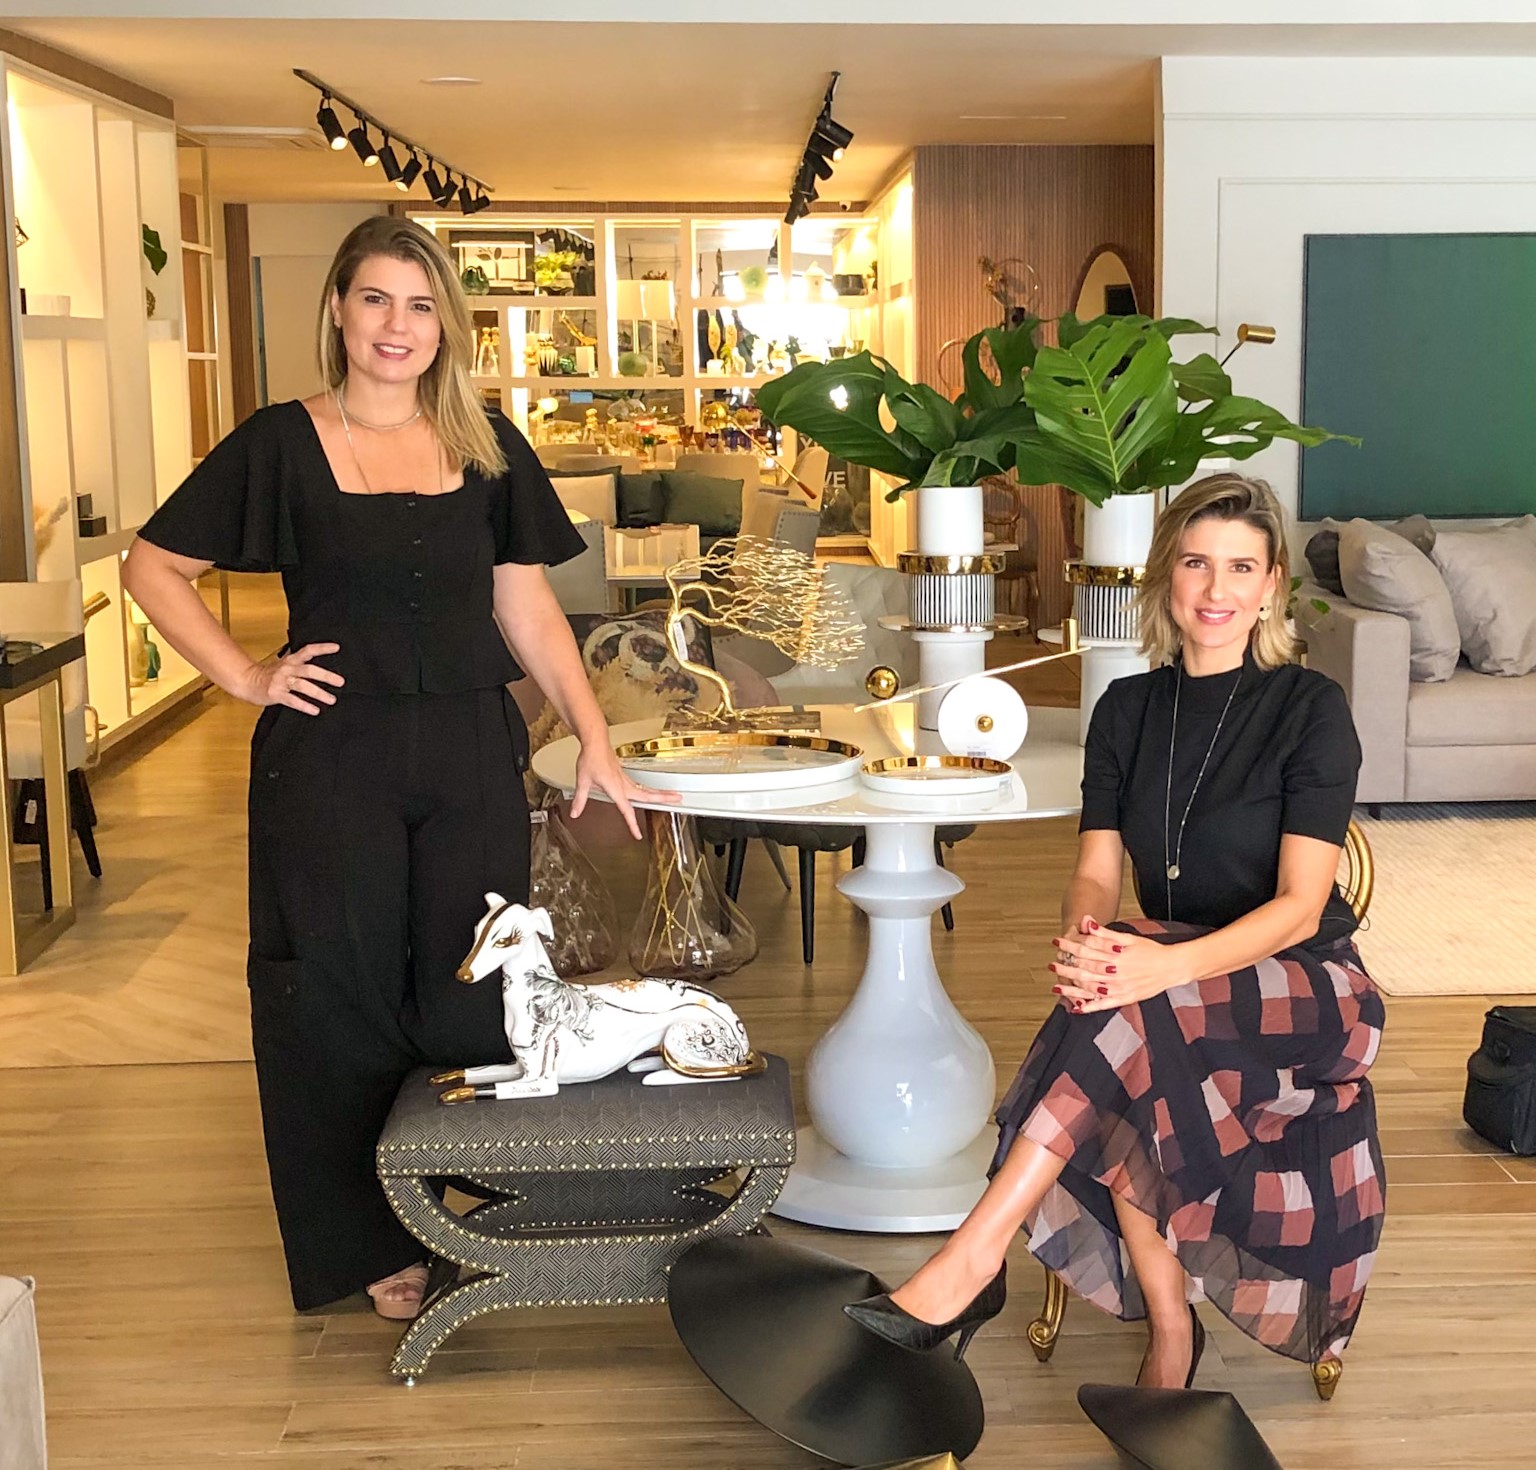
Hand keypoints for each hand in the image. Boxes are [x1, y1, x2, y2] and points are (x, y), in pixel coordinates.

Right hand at [239, 643, 343, 714]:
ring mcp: (281, 681)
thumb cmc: (268, 674)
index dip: (322, 648)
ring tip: (331, 699)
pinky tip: (315, 710)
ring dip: (319, 693)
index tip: (336, 647)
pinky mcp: (275, 694)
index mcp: (291, 660)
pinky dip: (305, 705)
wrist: (246, 681)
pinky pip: (292, 700)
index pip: (308, 650)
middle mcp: (287, 669)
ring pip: (303, 686)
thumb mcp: (284, 664)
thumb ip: (299, 663)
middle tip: (341, 682)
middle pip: (309, 670)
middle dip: (326, 676)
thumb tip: (319, 664)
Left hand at [571, 737, 678, 840]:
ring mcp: (626, 778)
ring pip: (647, 789)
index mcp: (616, 788)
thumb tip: (575, 813)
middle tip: (679, 800)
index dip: (632, 824)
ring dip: (661, 793)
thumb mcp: (582, 781)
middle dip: (664, 798)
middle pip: (648, 794)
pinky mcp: (624, 775)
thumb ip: (580, 799)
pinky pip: (640, 785)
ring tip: (673, 796)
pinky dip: (650, 790)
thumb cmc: (591, 759)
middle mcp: (624, 784)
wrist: (595, 742)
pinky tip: (651, 793)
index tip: (638, 835)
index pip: (626, 810)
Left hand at [1049, 917, 1191, 1014]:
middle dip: (1066, 967)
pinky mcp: (1126, 998)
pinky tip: (1077, 1008)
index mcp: (1116, 954)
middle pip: (1085, 969)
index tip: (1057, 942)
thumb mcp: (1128, 937)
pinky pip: (1104, 1005)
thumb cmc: (1150, 950)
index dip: (1069, 946)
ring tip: (1056, 988)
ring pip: (1091, 988)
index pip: (1086, 949)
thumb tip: (1087, 922)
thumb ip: (1106, 933)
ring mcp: (1120, 987)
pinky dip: (1090, 1007)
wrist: (1172, 967)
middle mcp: (1116, 972)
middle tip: (1052, 965)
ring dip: (1072, 989)